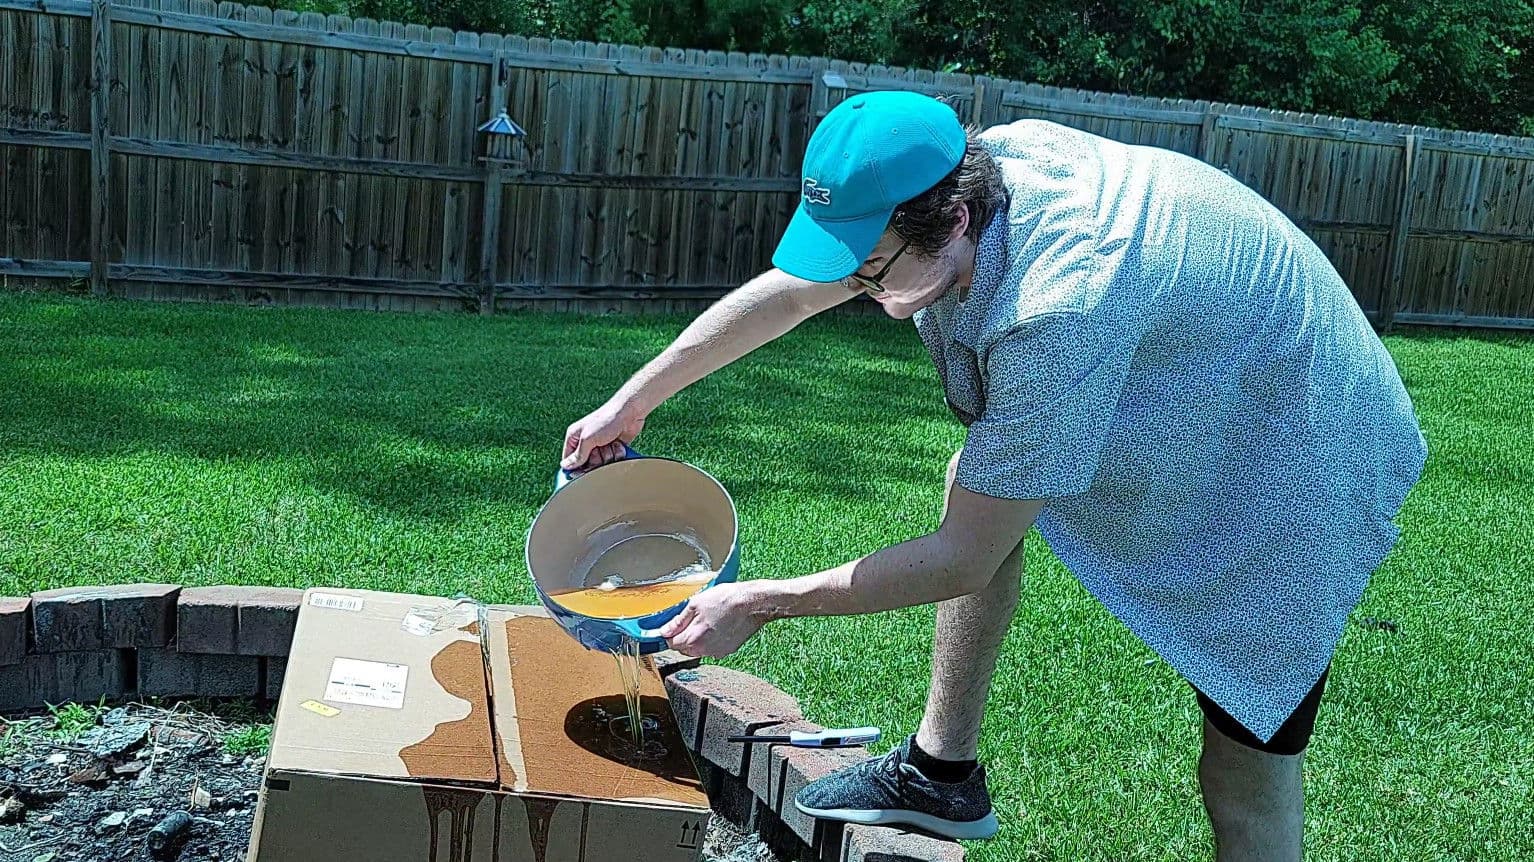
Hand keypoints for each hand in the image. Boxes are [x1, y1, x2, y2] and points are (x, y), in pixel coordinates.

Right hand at [561, 399, 645, 471]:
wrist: (630, 412)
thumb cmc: (606, 419)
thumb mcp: (588, 439)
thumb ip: (577, 455)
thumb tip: (566, 466)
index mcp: (574, 437)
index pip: (569, 460)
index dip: (575, 469)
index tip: (582, 474)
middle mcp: (586, 442)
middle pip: (587, 465)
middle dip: (596, 460)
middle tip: (600, 450)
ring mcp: (600, 445)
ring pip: (601, 463)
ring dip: (608, 456)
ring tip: (611, 444)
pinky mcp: (612, 447)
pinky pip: (613, 460)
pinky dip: (617, 454)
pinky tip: (619, 445)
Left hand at [647, 583, 767, 658]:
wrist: (753, 603)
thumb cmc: (726, 599)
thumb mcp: (695, 604)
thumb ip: (678, 621)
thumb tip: (665, 631)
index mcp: (693, 640)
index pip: (671, 644)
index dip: (670, 633)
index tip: (672, 626)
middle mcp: (704, 650)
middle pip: (684, 648)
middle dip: (684, 636)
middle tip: (692, 618)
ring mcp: (717, 652)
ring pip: (698, 649)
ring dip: (698, 638)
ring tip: (707, 620)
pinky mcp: (728, 650)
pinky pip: (712, 648)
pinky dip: (711, 639)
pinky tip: (718, 625)